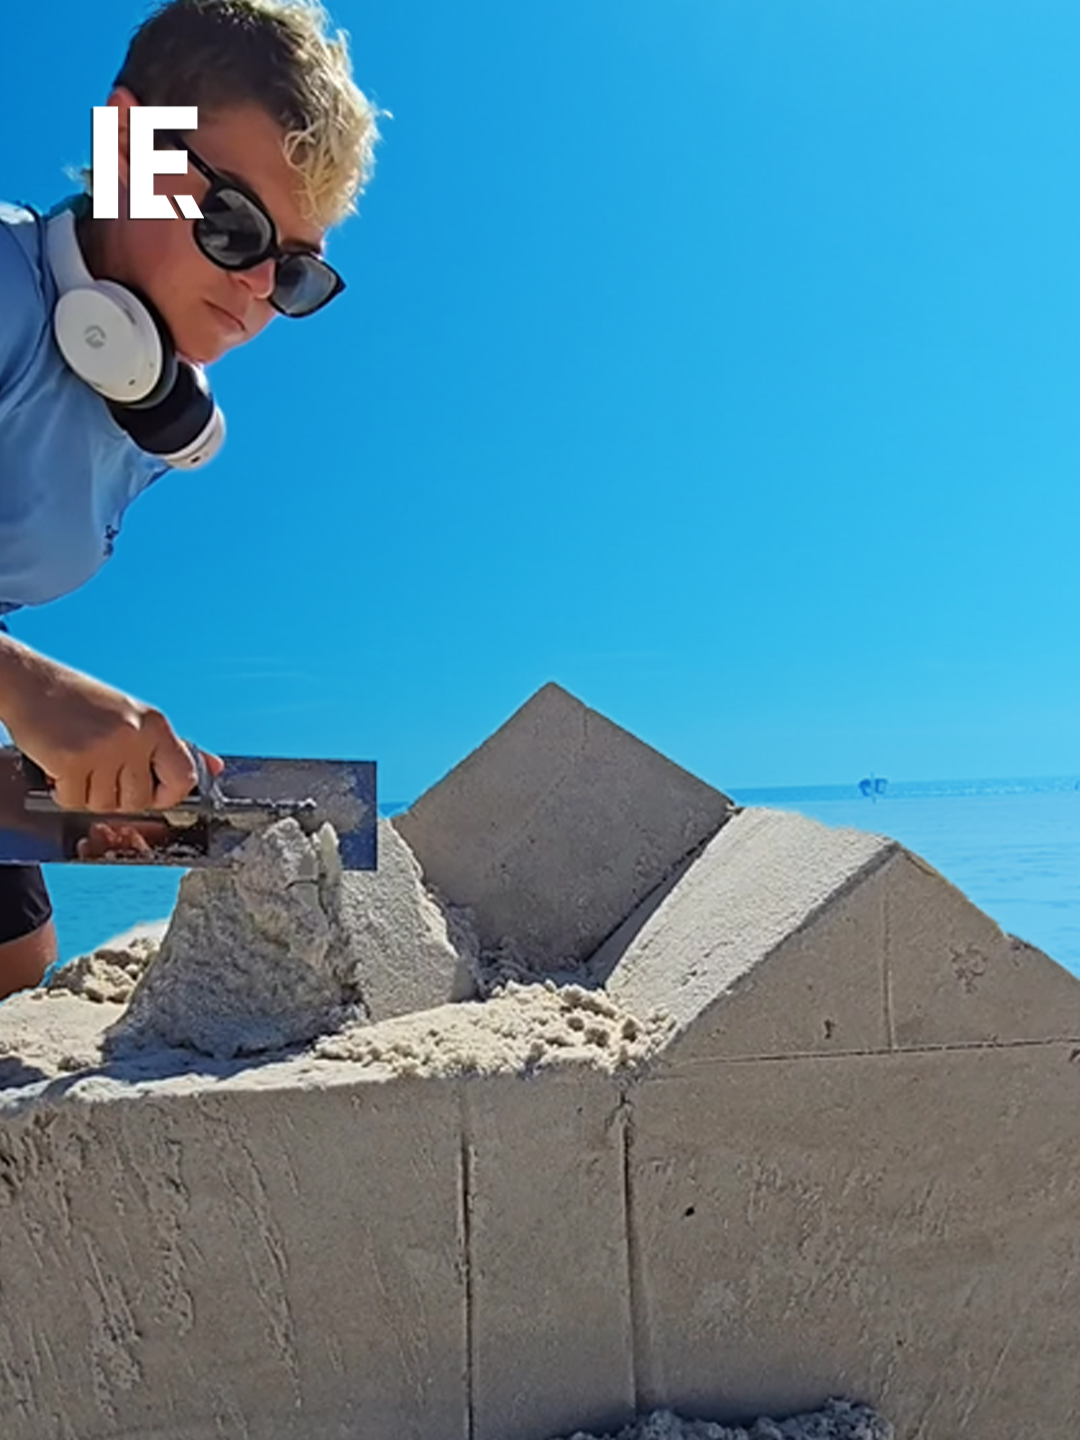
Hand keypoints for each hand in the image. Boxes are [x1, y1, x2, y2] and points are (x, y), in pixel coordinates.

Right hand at [0, 639, 222, 812]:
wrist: (32, 683)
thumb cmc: (81, 701)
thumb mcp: (134, 715)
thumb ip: (171, 747)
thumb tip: (215, 768)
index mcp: (154, 724)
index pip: (184, 777)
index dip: (169, 794)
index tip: (152, 792)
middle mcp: (134, 735)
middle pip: (140, 801)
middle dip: (118, 795)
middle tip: (101, 771)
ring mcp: (103, 748)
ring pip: (106, 806)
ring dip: (89, 794)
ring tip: (81, 764)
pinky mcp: (72, 760)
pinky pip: (74, 802)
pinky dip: (64, 792)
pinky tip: (62, 767)